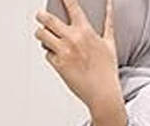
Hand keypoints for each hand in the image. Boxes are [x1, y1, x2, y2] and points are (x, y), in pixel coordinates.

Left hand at [34, 0, 127, 125]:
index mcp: (85, 30)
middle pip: (48, 19)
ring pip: (42, 35)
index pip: (71, 6)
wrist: (103, 93)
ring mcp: (63, 52)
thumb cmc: (107, 70)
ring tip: (43, 35)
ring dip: (40, 34)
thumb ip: (108, 21)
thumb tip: (109, 4)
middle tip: (40, 16)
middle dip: (41, 16)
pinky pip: (47, 54)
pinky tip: (57, 57)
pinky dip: (49, 54)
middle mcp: (72, 39)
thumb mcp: (109, 43)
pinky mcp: (58, 65)